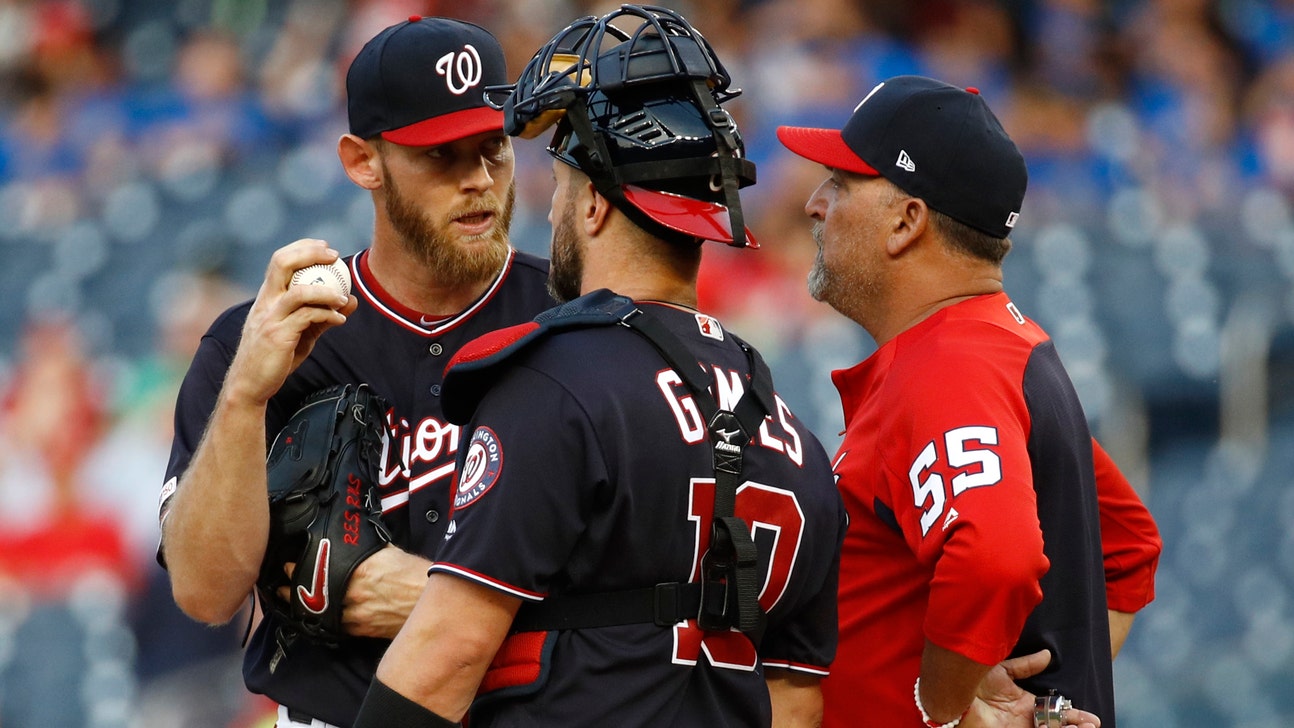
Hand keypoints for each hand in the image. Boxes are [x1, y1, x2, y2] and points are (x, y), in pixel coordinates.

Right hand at [224, 239, 356, 405]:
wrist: (251, 385)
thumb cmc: (275, 357)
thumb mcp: (301, 332)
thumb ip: (323, 315)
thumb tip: (351, 299)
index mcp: (266, 297)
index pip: (280, 260)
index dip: (302, 248)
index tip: (325, 246)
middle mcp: (265, 302)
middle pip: (282, 263)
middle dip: (310, 254)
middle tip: (334, 256)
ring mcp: (270, 318)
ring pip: (299, 292)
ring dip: (326, 291)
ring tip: (344, 297)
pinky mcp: (278, 336)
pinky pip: (308, 317)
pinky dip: (328, 315)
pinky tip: (340, 320)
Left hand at [279, 546, 429, 639]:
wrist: (433, 603)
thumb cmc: (418, 576)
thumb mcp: (392, 553)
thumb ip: (369, 552)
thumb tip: (353, 546)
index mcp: (360, 569)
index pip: (317, 567)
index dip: (298, 567)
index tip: (288, 564)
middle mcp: (353, 592)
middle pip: (312, 593)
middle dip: (292, 590)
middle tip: (279, 588)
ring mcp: (356, 614)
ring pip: (319, 613)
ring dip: (304, 608)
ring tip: (291, 603)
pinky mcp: (363, 631)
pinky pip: (336, 626)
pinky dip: (325, 621)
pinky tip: (318, 618)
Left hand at [963, 650, 1100, 727]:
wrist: (953, 694)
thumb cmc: (973, 681)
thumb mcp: (1003, 670)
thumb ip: (1026, 665)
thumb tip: (1048, 655)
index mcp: (1025, 704)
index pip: (1056, 712)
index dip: (1074, 716)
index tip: (1092, 719)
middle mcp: (1026, 719)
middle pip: (1058, 726)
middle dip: (1077, 727)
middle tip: (1091, 726)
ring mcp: (1020, 727)